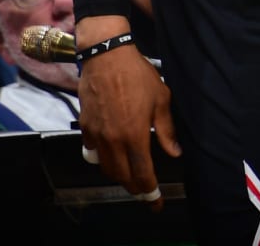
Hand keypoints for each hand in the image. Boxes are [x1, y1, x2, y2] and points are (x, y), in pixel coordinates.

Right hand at [76, 30, 179, 209]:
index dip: (150, 192)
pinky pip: (93, 152)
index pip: (142, 174)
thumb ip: (166, 130)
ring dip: (119, 175)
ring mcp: (96, 135)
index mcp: (134, 135)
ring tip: (130, 172)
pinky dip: (103, 158)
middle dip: (135, 187)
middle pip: (122, 176)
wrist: (107, 57)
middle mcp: (113, 140)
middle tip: (145, 188)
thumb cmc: (139, 76)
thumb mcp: (161, 100)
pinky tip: (112, 151)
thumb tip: (175, 152)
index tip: (156, 203)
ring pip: (106, 168)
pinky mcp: (85, 127)